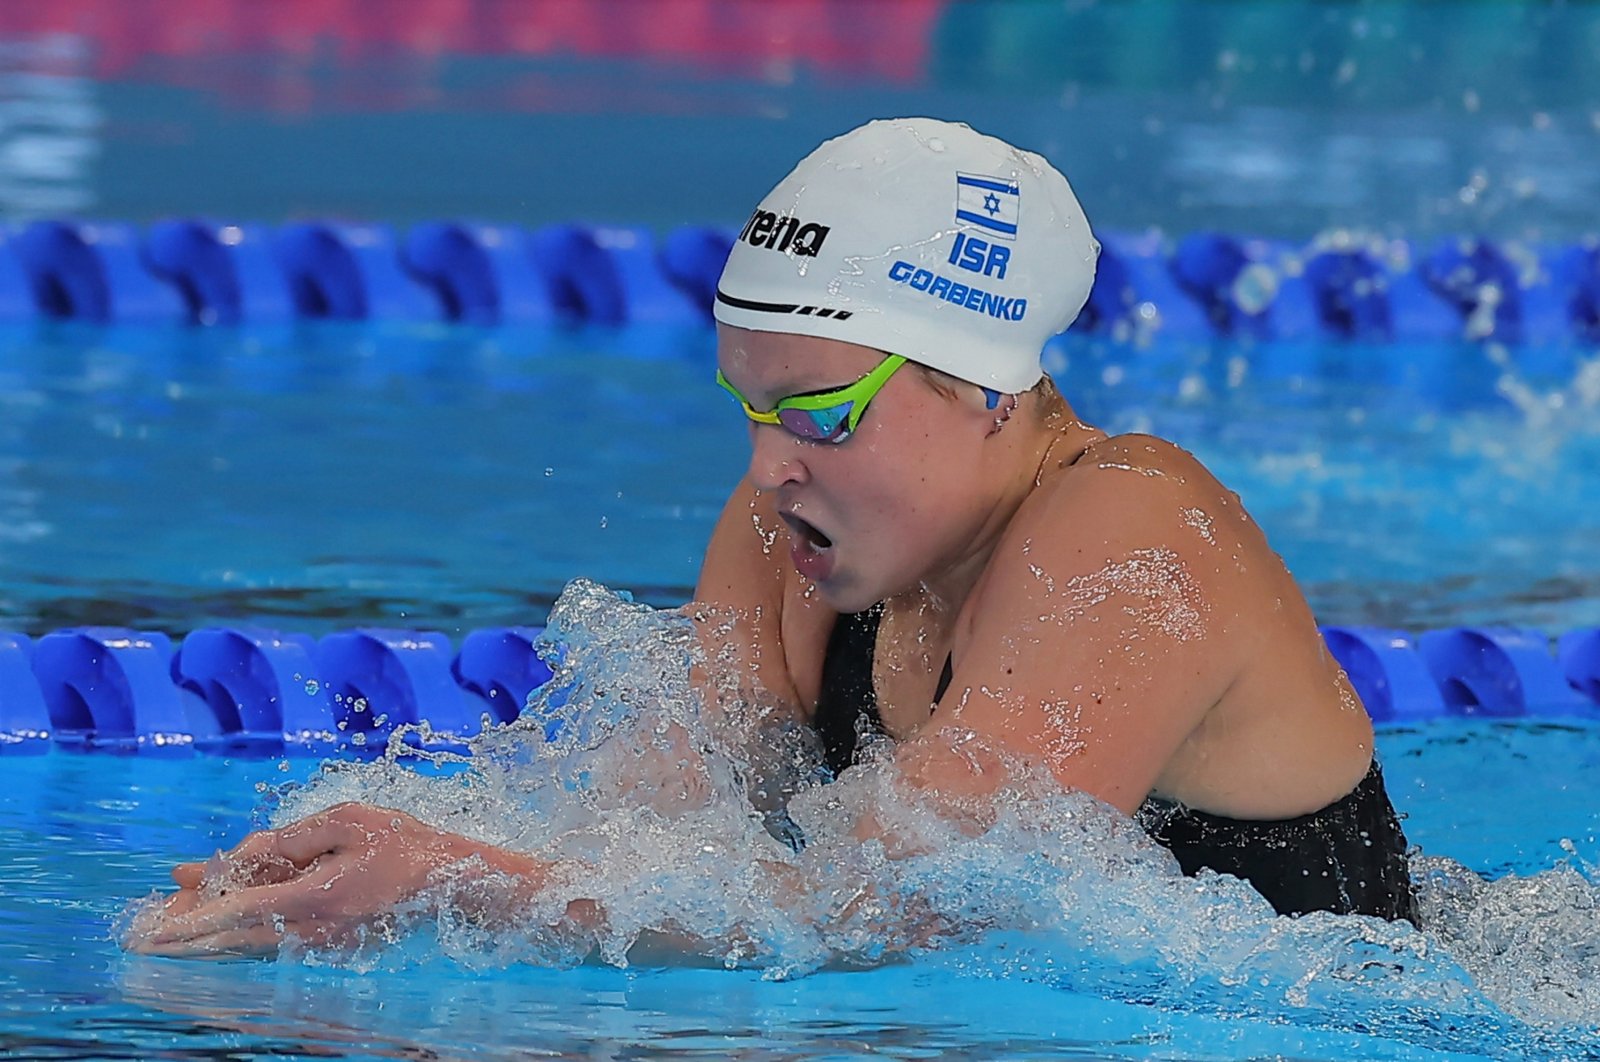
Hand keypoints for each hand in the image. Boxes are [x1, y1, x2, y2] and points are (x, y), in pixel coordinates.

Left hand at [123, 802, 540, 958]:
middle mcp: (312, 928)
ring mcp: (320, 940)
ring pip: (248, 941)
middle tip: (143, 937)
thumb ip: (291, 837)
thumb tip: (247, 855)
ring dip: (206, 934)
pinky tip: (216, 919)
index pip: (239, 910)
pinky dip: (237, 929)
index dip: (193, 918)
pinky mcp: (327, 941)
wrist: (446, 878)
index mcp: (316, 896)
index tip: (155, 929)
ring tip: (166, 928)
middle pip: (234, 936)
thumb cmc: (400, 842)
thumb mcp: (346, 820)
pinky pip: (270, 937)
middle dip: (187, 934)